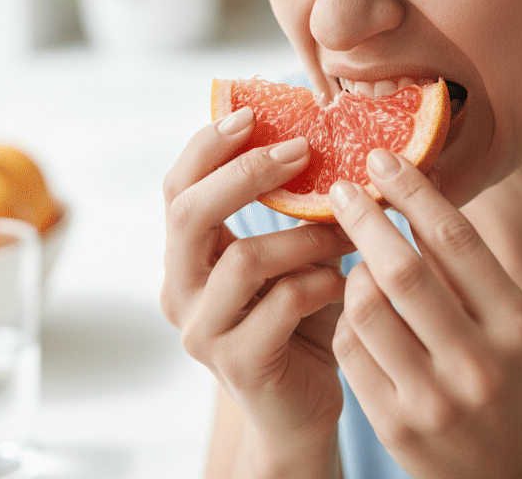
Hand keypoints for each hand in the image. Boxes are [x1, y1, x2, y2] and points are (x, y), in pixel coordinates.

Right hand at [160, 107, 354, 469]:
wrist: (300, 408)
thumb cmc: (301, 319)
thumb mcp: (291, 254)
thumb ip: (293, 206)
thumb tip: (334, 133)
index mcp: (185, 255)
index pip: (176, 186)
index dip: (208, 145)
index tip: (253, 112)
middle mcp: (180, 289)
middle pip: (187, 213)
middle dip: (244, 173)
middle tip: (300, 150)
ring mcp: (202, 330)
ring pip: (242, 259)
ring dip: (303, 236)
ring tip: (345, 233)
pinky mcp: (237, 363)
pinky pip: (280, 304)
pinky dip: (319, 283)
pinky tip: (343, 283)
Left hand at [329, 150, 521, 478]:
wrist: (503, 475)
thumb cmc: (504, 379)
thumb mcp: (509, 324)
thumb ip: (467, 269)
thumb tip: (411, 188)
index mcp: (516, 326)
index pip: (456, 241)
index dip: (413, 192)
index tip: (381, 159)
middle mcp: (478, 364)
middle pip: (403, 272)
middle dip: (365, 220)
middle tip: (343, 189)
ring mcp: (432, 399)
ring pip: (366, 309)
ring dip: (352, 272)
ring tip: (358, 259)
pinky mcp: (393, 425)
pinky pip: (350, 349)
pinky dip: (346, 317)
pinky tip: (355, 306)